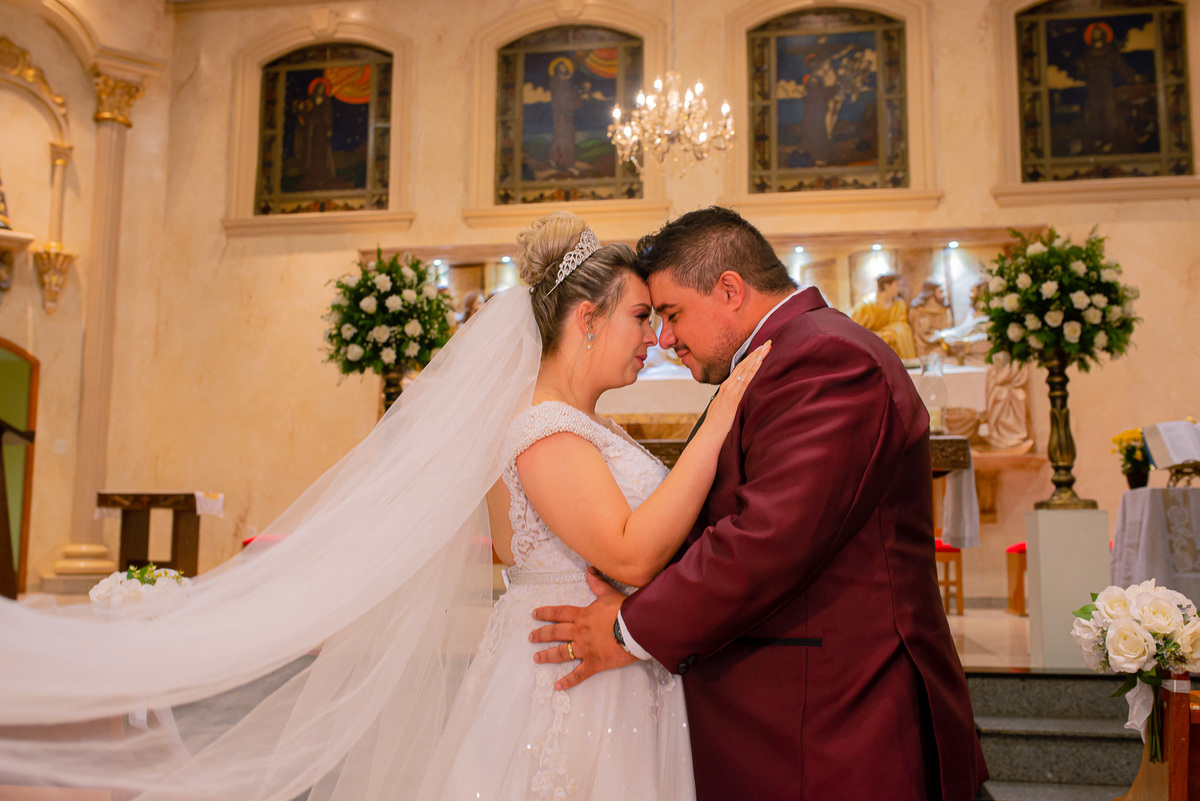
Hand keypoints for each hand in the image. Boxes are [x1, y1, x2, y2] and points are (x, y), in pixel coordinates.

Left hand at [530, 569, 635, 689]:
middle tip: (531, 637)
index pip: (559, 614)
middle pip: (555, 633)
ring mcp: (584, 649)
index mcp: (581, 616)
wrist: (635, 628)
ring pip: (561, 653)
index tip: (534, 614)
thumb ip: (598, 584)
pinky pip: (578, 674)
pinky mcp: (593, 663)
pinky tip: (558, 686)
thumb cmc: (623, 610)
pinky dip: (568, 681)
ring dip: (547, 656)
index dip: (545, 613)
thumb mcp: (609, 594)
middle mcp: (578, 632)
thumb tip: (590, 571)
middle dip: (541, 635)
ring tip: (537, 658)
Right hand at [699, 341, 770, 440]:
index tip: (759, 349)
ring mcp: (731, 390)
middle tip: (767, 343)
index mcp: (726, 386)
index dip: (750, 357)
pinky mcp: (734, 397)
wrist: (710, 432)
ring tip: (766, 348)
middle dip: (756, 353)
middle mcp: (728, 385)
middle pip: (743, 365)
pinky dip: (753, 369)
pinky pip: (746, 380)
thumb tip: (738, 395)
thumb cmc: (717, 423)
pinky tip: (759, 362)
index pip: (740, 368)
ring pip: (745, 369)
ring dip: (756, 357)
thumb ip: (730, 397)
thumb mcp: (722, 405)